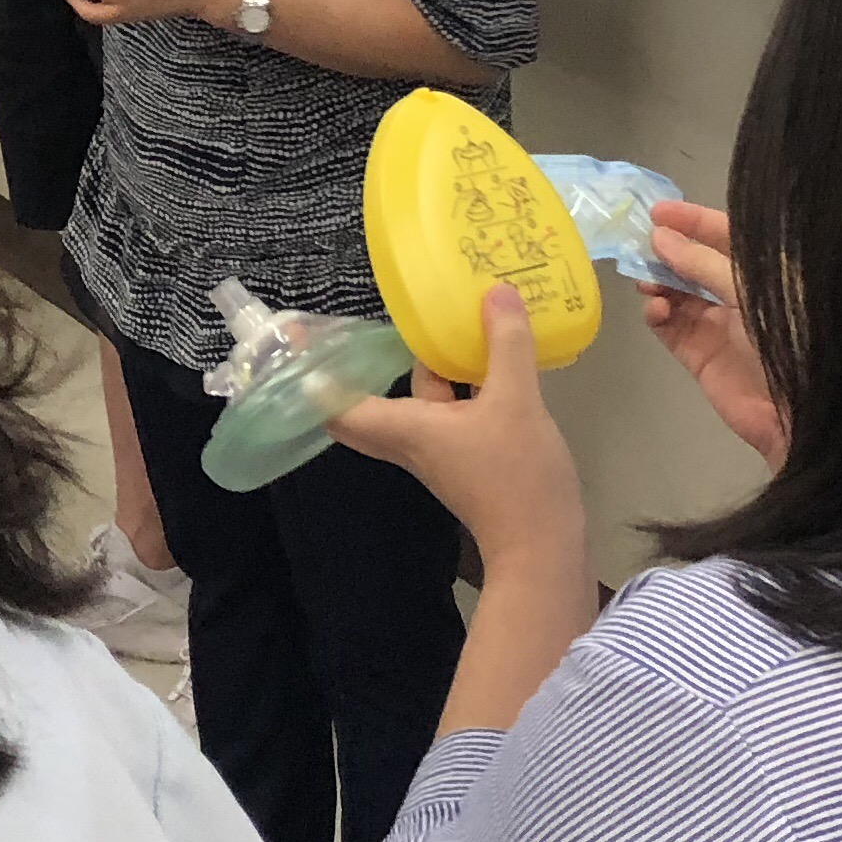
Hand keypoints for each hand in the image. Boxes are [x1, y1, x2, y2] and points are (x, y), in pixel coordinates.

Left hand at [333, 285, 592, 570]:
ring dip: (423, 366)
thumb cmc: (516, 477)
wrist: (543, 549)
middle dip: (359, 366)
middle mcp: (411, 440)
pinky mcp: (466, 457)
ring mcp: (438, 450)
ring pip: (416, 401)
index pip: (338, 405)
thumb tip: (494, 292)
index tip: (297, 342)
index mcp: (405, 428)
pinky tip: (485, 360)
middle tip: (357, 326)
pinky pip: (447, 410)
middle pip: (368, 402)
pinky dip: (456, 384)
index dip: (314, 374)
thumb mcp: (516, 402)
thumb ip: (506, 347)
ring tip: (436, 322)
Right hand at [636, 200, 784, 466]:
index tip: (658, 211)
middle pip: (697, 263)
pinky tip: (656, 309)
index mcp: (767, 275)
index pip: (728, 238)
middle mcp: (742, 297)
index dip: (695, 221)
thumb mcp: (755, 293)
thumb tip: (659, 237)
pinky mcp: (701, 356)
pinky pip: (670, 327)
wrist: (806, 417)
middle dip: (669, 250)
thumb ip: (705, 265)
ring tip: (645, 278)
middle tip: (638, 242)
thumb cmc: (795, 340)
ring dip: (659, 281)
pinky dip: (658, 314)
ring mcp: (721, 327)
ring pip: (678, 293)